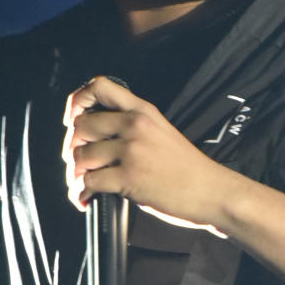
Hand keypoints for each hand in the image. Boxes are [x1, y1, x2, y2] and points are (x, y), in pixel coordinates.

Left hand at [61, 76, 228, 235]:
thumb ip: (133, 126)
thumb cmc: (189, 168)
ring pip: (81, 155)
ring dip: (75, 173)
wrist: (213, 191)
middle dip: (72, 146)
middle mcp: (135, 126)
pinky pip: (88, 181)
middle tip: (77, 160)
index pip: (99, 86)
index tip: (73, 117)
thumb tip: (96, 136)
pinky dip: (81, 192)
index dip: (78, 100)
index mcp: (143, 111)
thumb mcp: (162, 131)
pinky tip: (86, 197)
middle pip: (81, 125)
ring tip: (81, 182)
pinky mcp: (129, 177)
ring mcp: (132, 151)